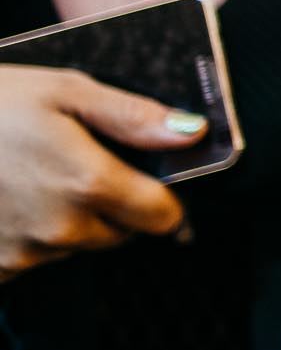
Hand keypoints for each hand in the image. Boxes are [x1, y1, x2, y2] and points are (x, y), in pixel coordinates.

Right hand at [0, 67, 203, 279]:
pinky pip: (30, 258)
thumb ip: (135, 117)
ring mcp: (21, 255)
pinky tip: (6, 198)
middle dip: (111, 206)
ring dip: (66, 220)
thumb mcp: (66, 91)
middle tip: (75, 164)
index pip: (162, 217)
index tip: (151, 182)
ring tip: (30, 174)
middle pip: (119, 234)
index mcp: (89, 184)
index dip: (163, 200)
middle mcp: (60, 230)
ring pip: (73, 246)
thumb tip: (193, 132)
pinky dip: (26, 235)